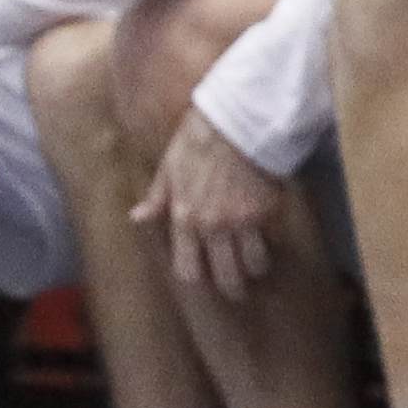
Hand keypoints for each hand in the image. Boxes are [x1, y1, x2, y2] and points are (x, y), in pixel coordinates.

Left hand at [132, 104, 288, 300]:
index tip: (205, 279)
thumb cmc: (198, 138)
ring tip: (256, 267)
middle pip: (226, 276)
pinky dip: (270, 243)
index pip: (189, 269)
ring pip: (253, 264)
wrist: (237, 118)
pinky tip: (269, 239)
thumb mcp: (168, 167)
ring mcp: (243, 221)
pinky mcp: (267, 210)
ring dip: (254, 268)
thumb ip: (156, 198)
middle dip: (232, 287)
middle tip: (237, 288)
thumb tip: (138, 217)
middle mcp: (213, 227)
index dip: (198, 280)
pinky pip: (270, 239)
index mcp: (185, 219)